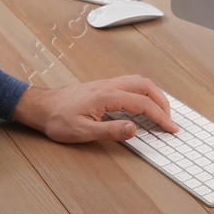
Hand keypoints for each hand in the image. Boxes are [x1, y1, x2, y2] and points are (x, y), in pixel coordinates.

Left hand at [12, 75, 178, 142]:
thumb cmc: (57, 119)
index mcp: (107, 96)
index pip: (143, 104)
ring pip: (139, 82)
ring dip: (154, 94)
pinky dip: (144, 92)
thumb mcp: (83, 131)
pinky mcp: (103, 87)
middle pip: (146, 86)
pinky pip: (130, 84)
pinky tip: (142, 103)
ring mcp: (106, 84)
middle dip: (163, 102)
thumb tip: (134, 129)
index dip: (160, 116)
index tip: (171, 127)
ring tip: (161, 111)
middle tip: (170, 119)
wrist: (41, 107)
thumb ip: (110, 130)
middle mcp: (109, 86)